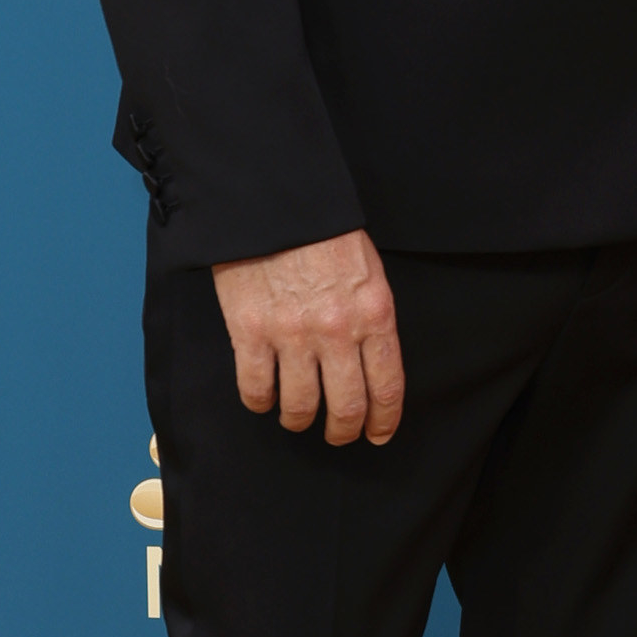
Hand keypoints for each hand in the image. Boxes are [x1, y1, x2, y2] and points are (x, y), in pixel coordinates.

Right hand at [211, 232, 404, 445]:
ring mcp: (292, 334)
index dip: (383, 420)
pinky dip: (260, 402)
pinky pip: (256, 389)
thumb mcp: (368, 271)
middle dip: (344, 431)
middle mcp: (337, 331)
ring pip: (300, 406)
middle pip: (346, 406)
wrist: (273, 202)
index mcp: (374, 314)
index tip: (378, 434)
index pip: (386, 386)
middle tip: (338, 435)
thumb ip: (371, 317)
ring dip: (300, 420)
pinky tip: (263, 399)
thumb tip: (370, 361)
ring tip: (298, 418)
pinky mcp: (250, 332)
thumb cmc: (324, 233)